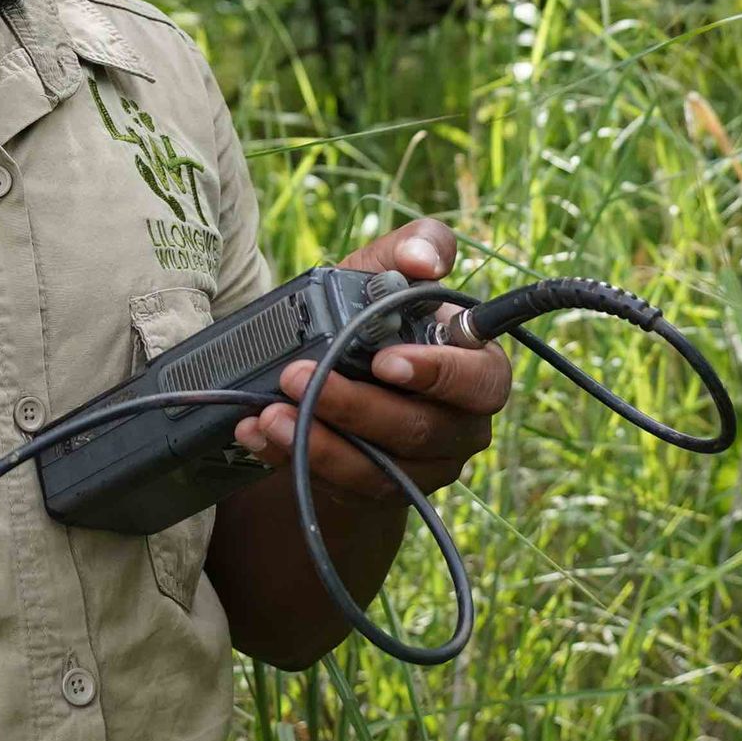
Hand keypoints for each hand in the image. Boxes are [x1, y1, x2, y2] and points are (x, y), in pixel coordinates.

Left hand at [230, 219, 512, 508]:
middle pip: (420, 430)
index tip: (383, 362)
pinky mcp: (378, 492)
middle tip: (299, 376)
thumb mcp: (386, 273)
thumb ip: (415, 247)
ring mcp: (422, 468)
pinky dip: (292, 457)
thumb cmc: (374, 316)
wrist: (343, 375)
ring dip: (319, 441)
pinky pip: (339, 486)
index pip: (483, 380)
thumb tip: (425, 260)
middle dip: (356, 406)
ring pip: (379, 469)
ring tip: (271, 412)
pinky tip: (258, 432)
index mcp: (477, 371)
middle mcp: (460, 427)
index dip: (440, 375)